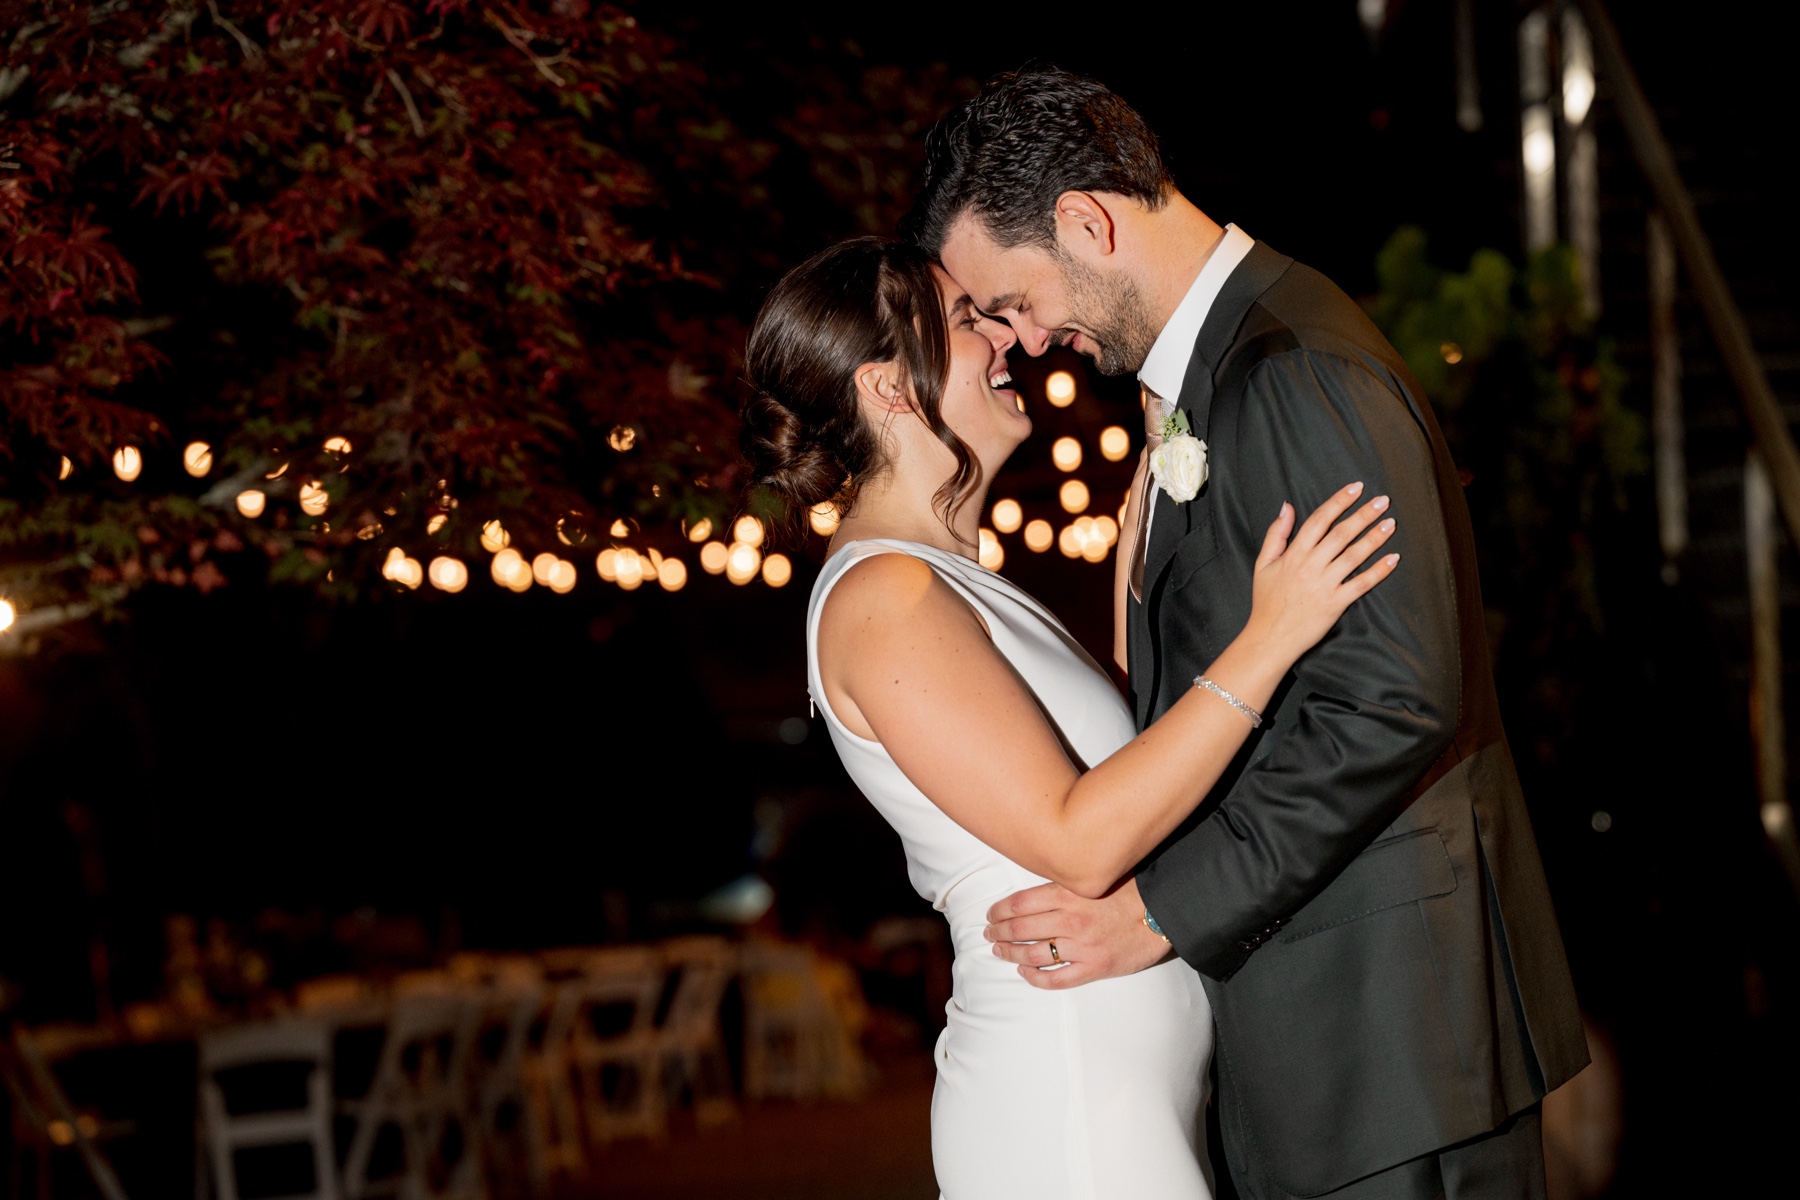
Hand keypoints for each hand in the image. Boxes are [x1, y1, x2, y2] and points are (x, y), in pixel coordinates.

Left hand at [983, 877, 1172, 989]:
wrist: (1163, 914)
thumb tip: (1037, 882)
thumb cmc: (1131, 890)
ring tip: (1000, 953)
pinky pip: (1057, 978)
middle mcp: (1070, 920)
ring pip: (1033, 954)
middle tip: (989, 935)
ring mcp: (1081, 947)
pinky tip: (1025, 974)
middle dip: (999, 933)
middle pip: (1020, 929)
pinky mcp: (1094, 967)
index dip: (999, 911)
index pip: (1020, 903)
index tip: (990, 915)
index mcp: (1069, 894)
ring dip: (1011, 954)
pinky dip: (1036, 978)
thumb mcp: (1095, 877)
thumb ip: (1067, 881)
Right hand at [1245, 481, 1398, 662]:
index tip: (1356, 488)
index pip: (1319, 520)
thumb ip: (1276, 533)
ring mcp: (1324, 585)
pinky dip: (1379, 571)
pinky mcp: (1336, 603)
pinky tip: (1393, 558)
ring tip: (1391, 523)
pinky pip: (1361, 584)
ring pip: (1354, 556)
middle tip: (1383, 501)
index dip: (1339, 501)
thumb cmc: (1266, 601)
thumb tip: (1287, 507)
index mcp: (1293, 554)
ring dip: (1374, 538)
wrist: (1270, 637)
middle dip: (1363, 515)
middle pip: (1341, 534)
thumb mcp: (1262, 563)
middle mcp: (1310, 566)